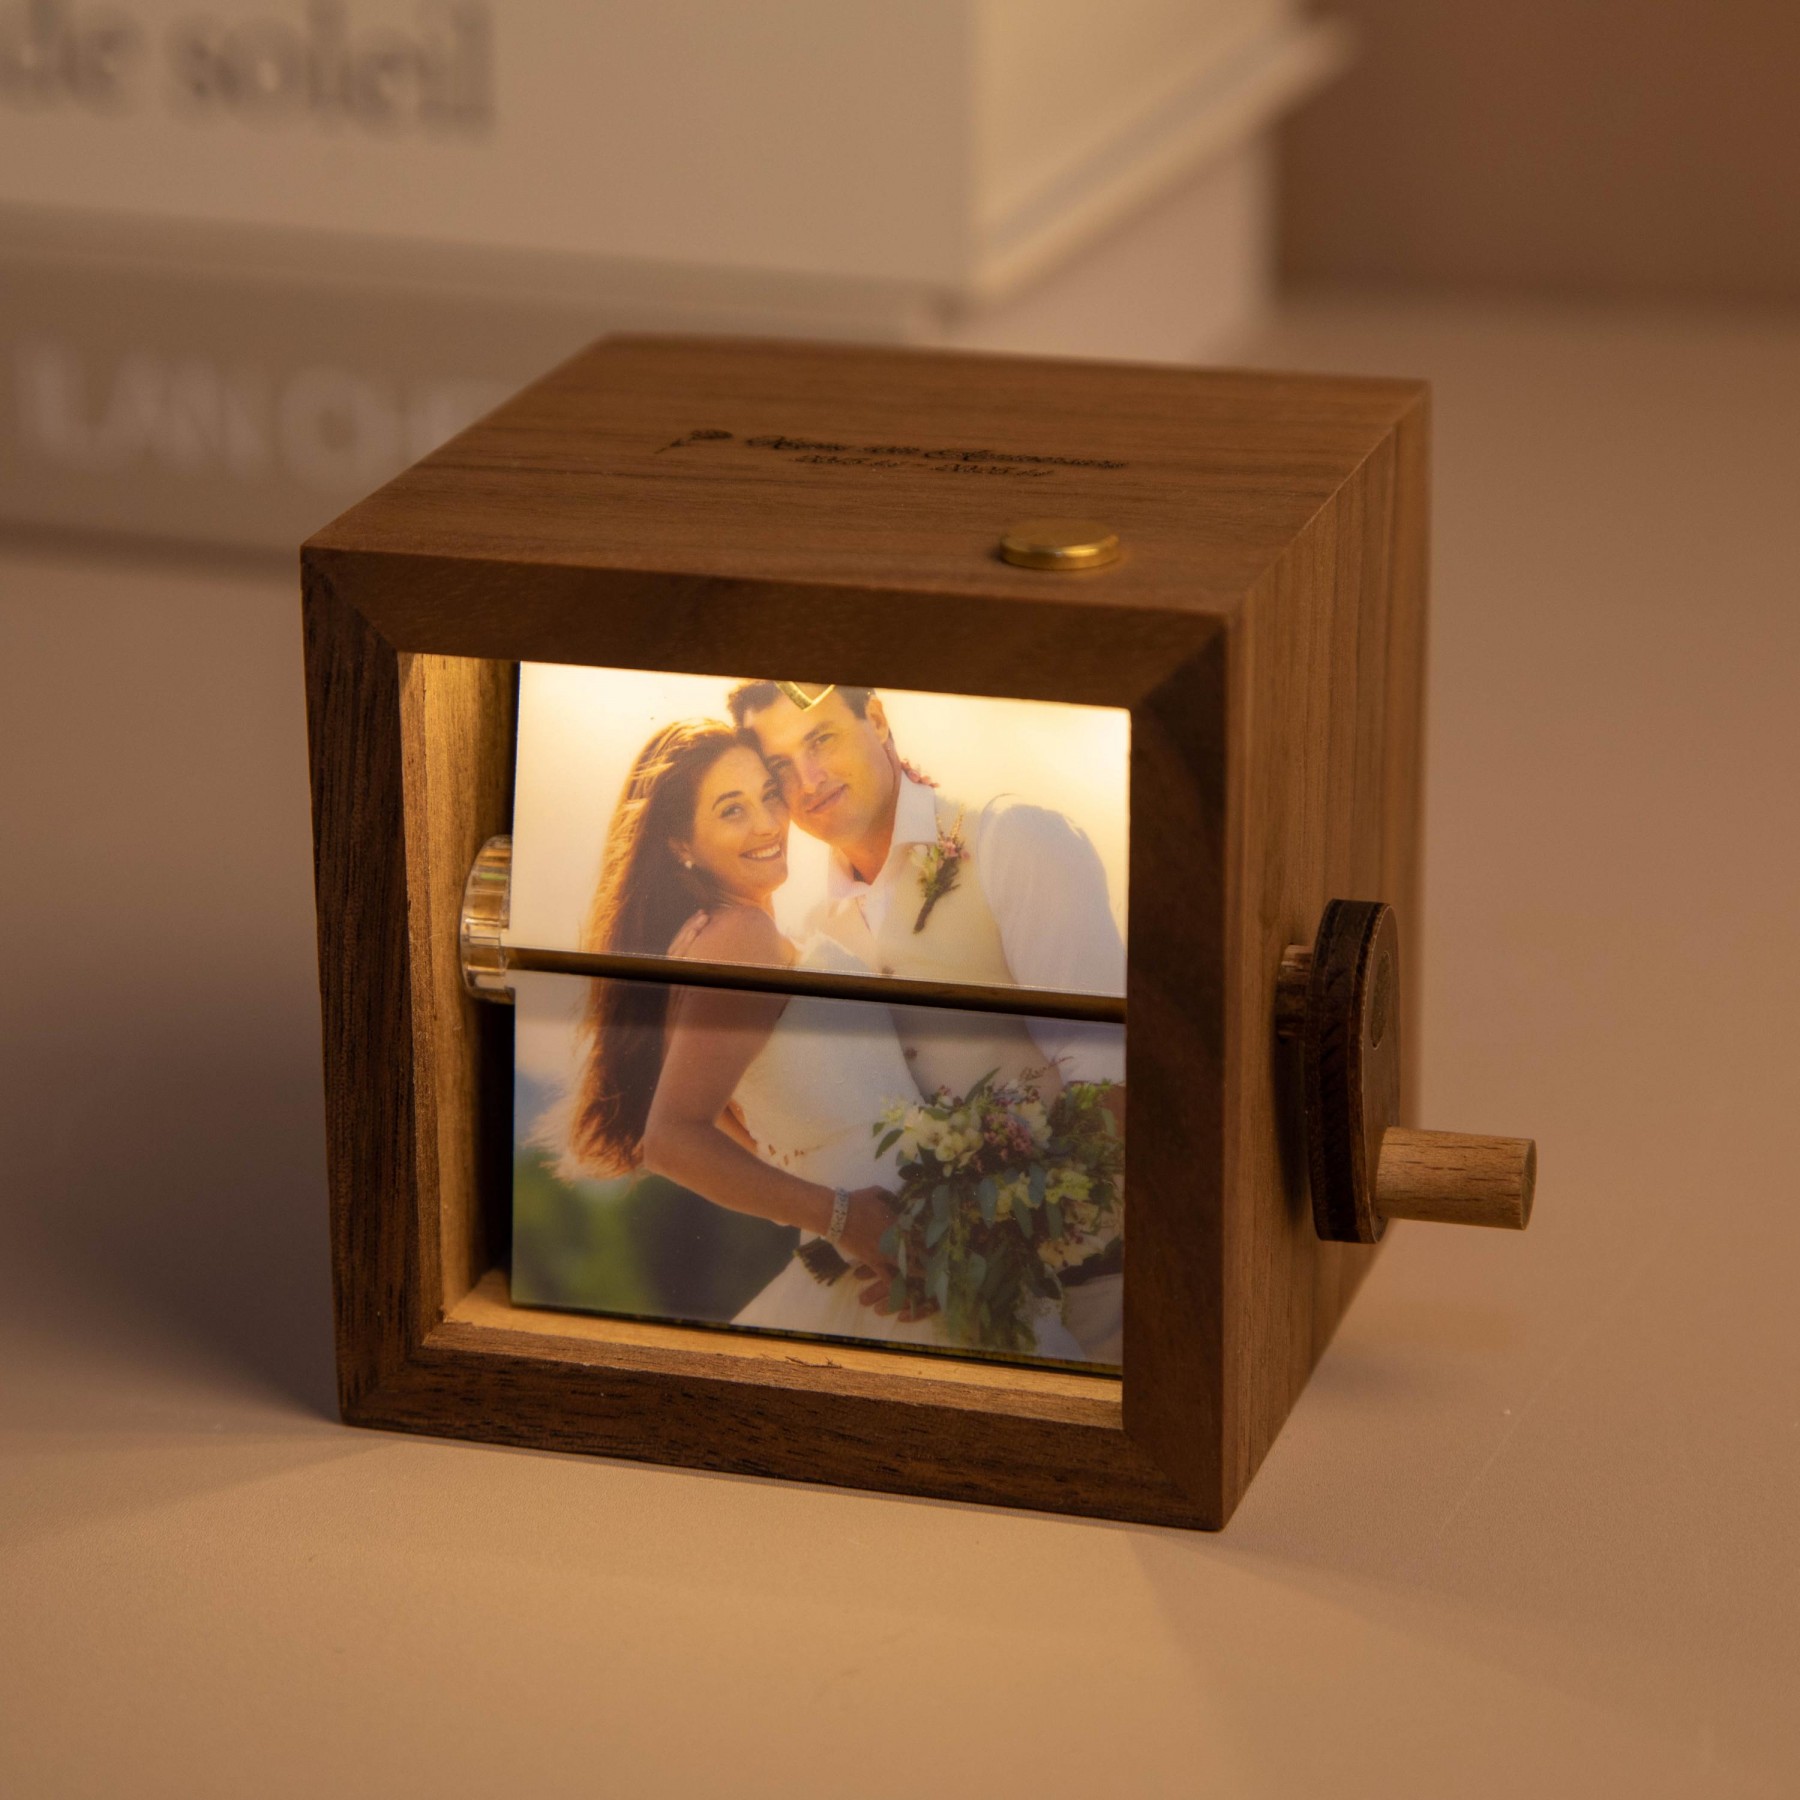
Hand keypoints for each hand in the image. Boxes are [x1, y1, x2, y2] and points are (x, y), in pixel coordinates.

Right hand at [838, 1187, 938, 1323]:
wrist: (837, 1214)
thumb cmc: (856, 1201)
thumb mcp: (877, 1192)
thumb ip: (891, 1197)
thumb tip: (898, 1200)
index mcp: (898, 1221)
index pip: (919, 1232)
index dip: (931, 1239)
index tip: (941, 1243)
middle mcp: (895, 1239)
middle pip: (917, 1251)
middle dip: (930, 1257)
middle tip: (941, 1263)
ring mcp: (884, 1252)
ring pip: (906, 1265)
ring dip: (919, 1272)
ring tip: (930, 1278)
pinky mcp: (872, 1262)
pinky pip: (885, 1276)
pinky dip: (895, 1285)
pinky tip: (904, 1292)